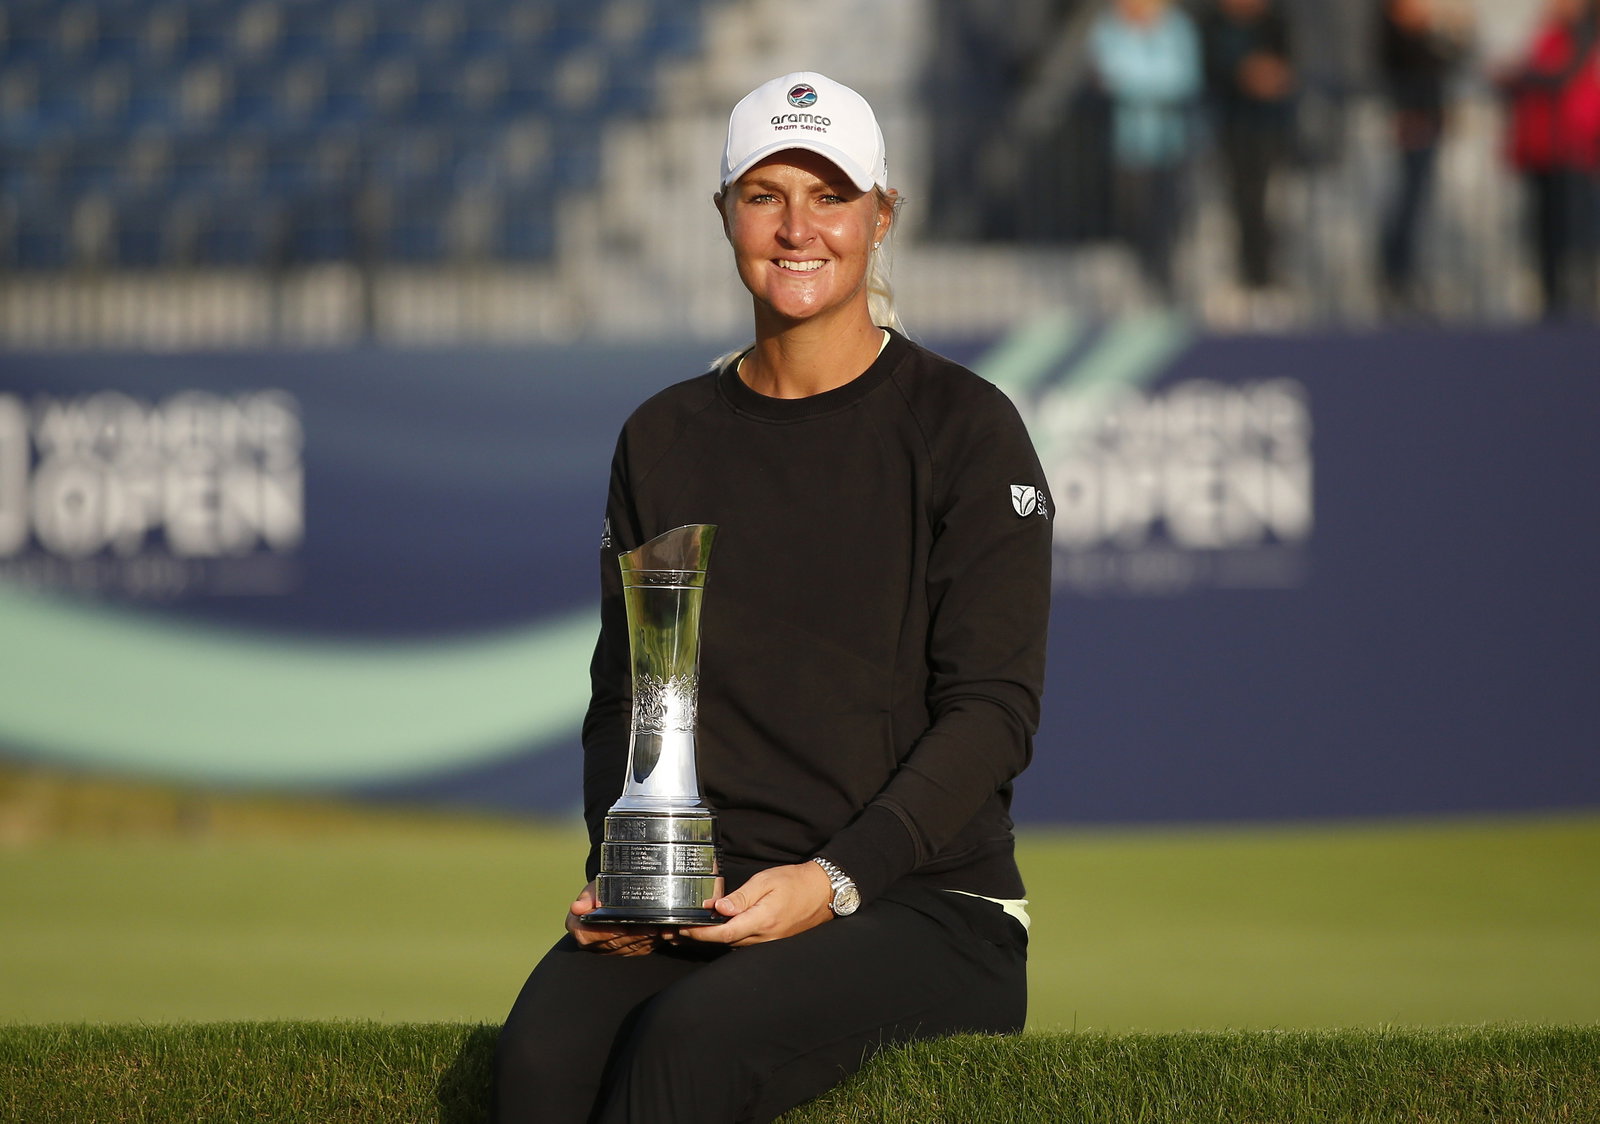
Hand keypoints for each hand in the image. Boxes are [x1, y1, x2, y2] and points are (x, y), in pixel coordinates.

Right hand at [567, 881, 662, 955]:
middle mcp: (592, 942)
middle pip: (613, 944)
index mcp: (579, 926)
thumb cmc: (601, 891)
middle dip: (633, 936)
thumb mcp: (594, 888)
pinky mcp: (625, 951)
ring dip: (644, 940)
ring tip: (657, 929)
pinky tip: (660, 934)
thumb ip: (588, 897)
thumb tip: (577, 907)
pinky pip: (639, 950)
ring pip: (628, 948)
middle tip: (649, 927)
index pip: (587, 936)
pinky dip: (651, 942)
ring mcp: (609, 949)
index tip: (620, 927)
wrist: (611, 894)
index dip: (605, 933)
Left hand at [675, 862, 833, 948]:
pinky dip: (724, 938)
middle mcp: (764, 936)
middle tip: (673, 931)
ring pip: (732, 943)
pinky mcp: (770, 941)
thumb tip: (718, 909)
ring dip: (709, 939)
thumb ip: (741, 896)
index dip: (700, 933)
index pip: (724, 932)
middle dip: (698, 938)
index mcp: (762, 920)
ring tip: (685, 933)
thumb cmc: (795, 882)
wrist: (822, 892)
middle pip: (724, 941)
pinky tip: (713, 932)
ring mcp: (768, 942)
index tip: (682, 928)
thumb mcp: (766, 881)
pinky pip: (742, 942)